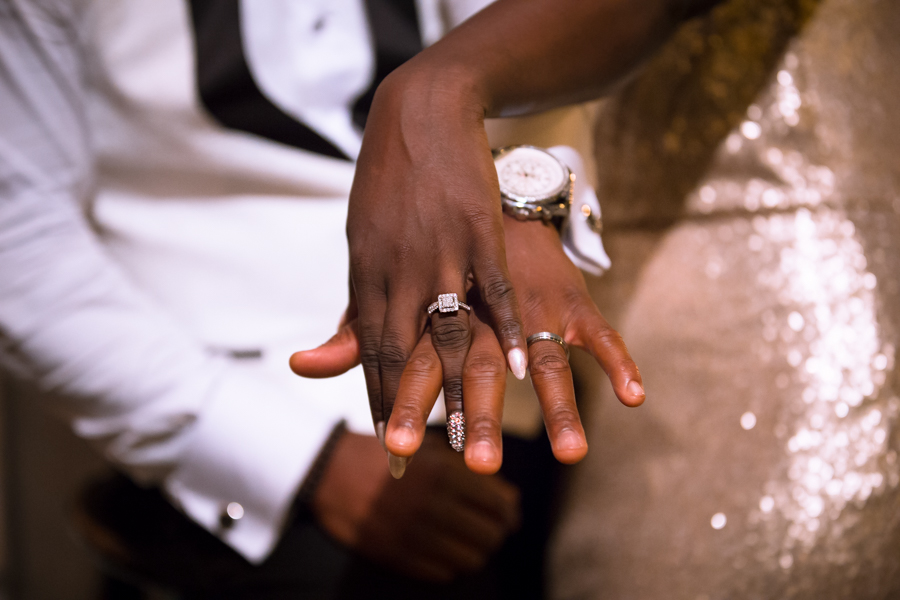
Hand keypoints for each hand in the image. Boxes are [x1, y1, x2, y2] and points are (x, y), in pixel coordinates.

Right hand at [310, 430, 520, 581]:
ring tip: (468, 539)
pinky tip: (442, 546)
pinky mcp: (396, 556)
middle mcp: (432, 505)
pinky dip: (449, 562)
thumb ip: (471, 471)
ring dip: (475, 551)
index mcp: (444, 473)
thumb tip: (510, 498)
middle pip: (490, 535)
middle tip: (491, 528)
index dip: (509, 513)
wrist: (331, 471)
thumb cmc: (387, 455)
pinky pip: (442, 572)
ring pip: (470, 559)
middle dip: (495, 532)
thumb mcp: (430, 449)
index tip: (509, 515)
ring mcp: (414, 534)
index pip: (499, 505)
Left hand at [345, 65, 528, 438]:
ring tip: (463, 431)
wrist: (420, 112)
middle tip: (409, 456)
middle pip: (402, 350)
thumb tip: (318, 361)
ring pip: (447, 329)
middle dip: (405, 407)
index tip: (387, 446)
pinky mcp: (480, 231)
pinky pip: (494, 290)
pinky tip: (516, 368)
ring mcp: (440, 249)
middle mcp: (398, 267)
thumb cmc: (389, 186)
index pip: (368, 350)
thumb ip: (355, 307)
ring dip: (455, 384)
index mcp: (366, 272)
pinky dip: (504, 330)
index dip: (377, 400)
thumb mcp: (361, 244)